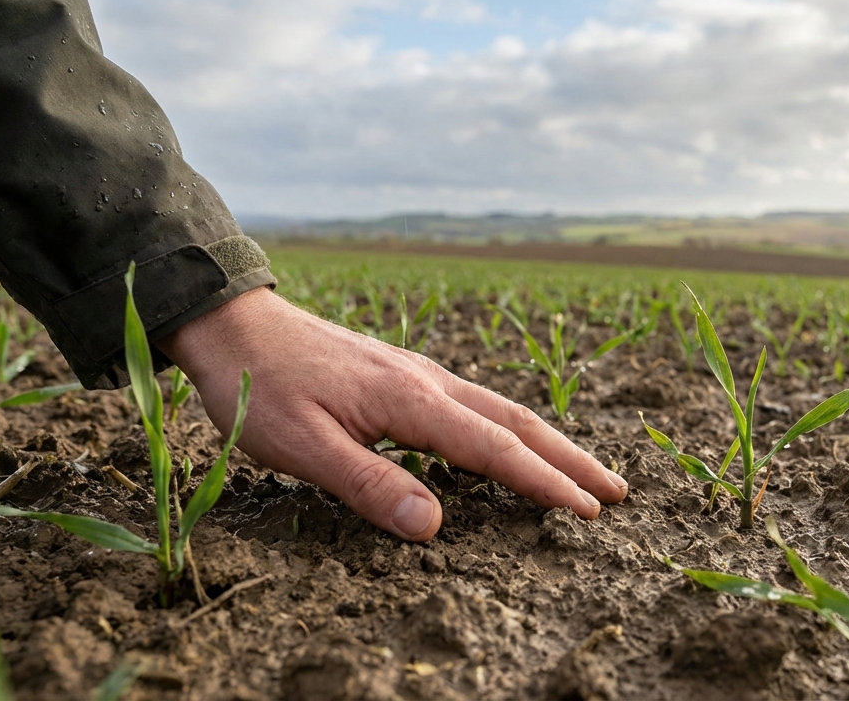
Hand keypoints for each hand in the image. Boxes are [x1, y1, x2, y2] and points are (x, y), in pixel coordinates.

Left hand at [156, 287, 627, 540]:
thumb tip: (435, 526)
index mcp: (410, 400)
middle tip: (618, 491)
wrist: (230, 322)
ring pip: (501, 409)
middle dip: (571, 459)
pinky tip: (510, 442)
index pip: (495, 449)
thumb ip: (370, 485)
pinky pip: (476, 403)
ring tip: (585, 471)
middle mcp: (427, 382)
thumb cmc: (259, 387)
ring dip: (548, 442)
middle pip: (517, 423)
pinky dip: (512, 428)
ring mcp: (418, 374)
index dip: (544, 483)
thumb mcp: (301, 446)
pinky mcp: (402, 375)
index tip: (588, 511)